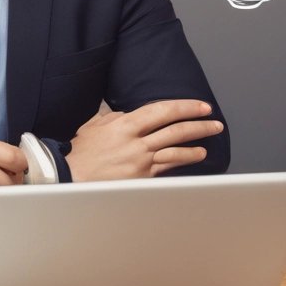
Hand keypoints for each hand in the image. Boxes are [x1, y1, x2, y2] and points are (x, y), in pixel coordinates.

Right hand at [67, 100, 221, 181]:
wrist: (71, 178)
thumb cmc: (81, 152)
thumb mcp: (96, 125)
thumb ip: (116, 117)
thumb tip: (131, 113)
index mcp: (125, 124)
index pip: (162, 111)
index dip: (185, 107)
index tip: (201, 106)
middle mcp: (136, 143)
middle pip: (175, 130)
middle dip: (198, 125)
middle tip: (214, 122)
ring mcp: (141, 162)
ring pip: (175, 150)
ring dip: (196, 145)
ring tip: (208, 142)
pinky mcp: (142, 178)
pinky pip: (167, 167)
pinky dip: (183, 160)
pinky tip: (194, 157)